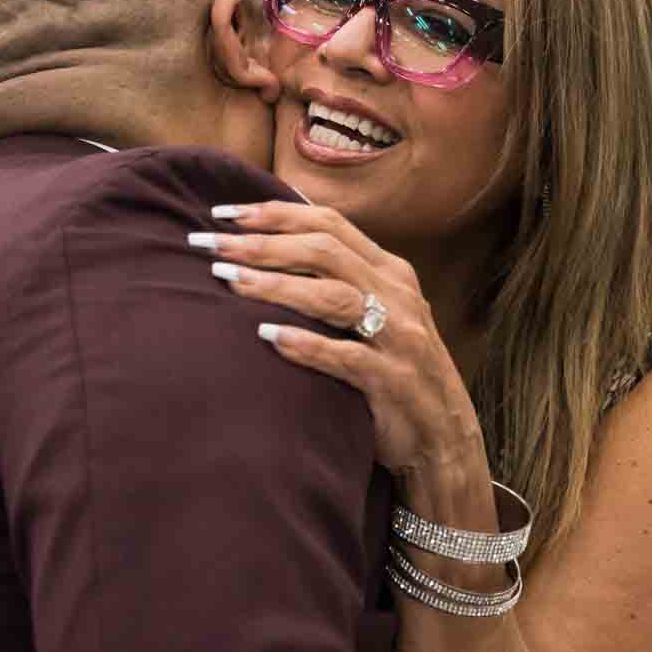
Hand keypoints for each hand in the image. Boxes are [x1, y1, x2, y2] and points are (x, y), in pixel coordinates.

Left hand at [198, 202, 485, 490]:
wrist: (443, 438)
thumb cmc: (396, 371)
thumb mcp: (379, 314)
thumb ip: (340, 280)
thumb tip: (273, 245)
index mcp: (390, 272)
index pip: (329, 224)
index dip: (275, 213)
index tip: (223, 213)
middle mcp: (397, 296)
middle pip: (324, 251)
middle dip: (261, 243)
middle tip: (208, 245)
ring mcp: (399, 337)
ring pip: (334, 296)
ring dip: (276, 286)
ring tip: (227, 281)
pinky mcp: (393, 381)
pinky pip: (346, 357)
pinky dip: (306, 345)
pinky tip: (267, 338)